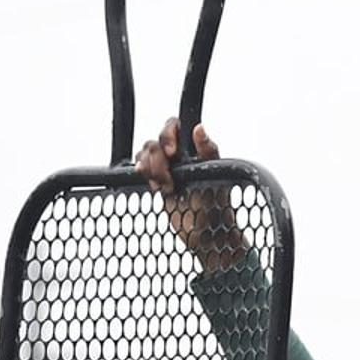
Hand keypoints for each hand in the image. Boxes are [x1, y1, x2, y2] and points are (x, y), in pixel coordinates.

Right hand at [135, 117, 243, 270]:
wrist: (208, 233)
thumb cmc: (218, 205)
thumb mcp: (215, 174)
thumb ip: (207, 150)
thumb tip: (199, 127)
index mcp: (195, 148)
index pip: (175, 126)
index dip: (168, 133)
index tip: (171, 151)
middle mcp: (180, 155)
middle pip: (156, 140)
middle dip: (158, 158)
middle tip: (170, 178)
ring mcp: (167, 168)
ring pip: (146, 152)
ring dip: (152, 168)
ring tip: (167, 187)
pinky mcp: (157, 181)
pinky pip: (142, 167)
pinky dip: (144, 173)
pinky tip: (155, 186)